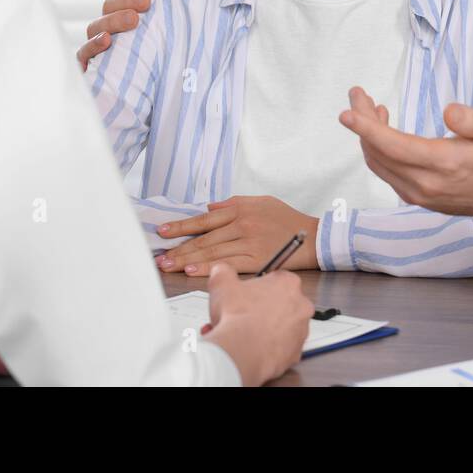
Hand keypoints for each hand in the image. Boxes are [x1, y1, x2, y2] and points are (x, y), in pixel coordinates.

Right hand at [76, 0, 155, 70]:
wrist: (152, 96)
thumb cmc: (150, 54)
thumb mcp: (154, 23)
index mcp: (117, 22)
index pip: (115, 5)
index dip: (128, 0)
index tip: (148, 0)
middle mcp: (103, 36)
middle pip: (103, 18)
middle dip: (120, 14)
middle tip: (140, 14)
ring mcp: (95, 55)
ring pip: (94, 36)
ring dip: (106, 29)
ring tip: (122, 28)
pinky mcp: (91, 74)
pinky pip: (85, 60)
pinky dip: (92, 50)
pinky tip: (105, 44)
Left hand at [156, 196, 319, 275]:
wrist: (313, 237)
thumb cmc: (287, 220)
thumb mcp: (261, 202)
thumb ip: (233, 203)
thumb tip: (209, 207)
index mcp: (241, 209)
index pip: (204, 218)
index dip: (182, 226)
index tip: (164, 231)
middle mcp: (242, 224)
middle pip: (204, 237)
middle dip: (179, 247)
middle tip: (160, 256)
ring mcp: (248, 243)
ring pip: (212, 252)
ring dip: (187, 260)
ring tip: (169, 265)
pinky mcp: (256, 260)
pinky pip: (227, 264)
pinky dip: (208, 268)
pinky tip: (192, 271)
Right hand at [202, 262, 312, 385]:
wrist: (242, 351)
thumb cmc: (237, 317)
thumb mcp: (221, 283)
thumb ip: (223, 272)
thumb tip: (222, 272)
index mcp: (288, 283)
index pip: (276, 279)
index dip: (258, 288)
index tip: (247, 295)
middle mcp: (301, 306)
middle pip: (280, 304)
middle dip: (261, 310)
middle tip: (241, 315)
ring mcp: (300, 331)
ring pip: (280, 328)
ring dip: (263, 330)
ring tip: (240, 334)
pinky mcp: (295, 353)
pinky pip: (280, 349)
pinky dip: (267, 349)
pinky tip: (249, 348)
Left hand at [338, 85, 472, 218]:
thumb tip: (449, 111)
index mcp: (442, 164)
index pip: (393, 147)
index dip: (367, 129)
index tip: (347, 113)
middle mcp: (424, 184)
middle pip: (379, 153)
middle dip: (362, 123)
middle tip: (358, 95)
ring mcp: (417, 194)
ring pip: (378, 164)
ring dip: (368, 136)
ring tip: (370, 108)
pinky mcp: (415, 197)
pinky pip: (386, 172)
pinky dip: (377, 150)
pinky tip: (383, 131)